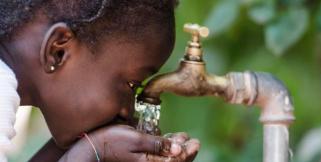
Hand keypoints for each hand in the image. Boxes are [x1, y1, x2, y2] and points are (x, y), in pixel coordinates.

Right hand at [59, 125, 199, 161]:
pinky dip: (164, 147)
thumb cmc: (111, 141)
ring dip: (176, 148)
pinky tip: (168, 139)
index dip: (188, 152)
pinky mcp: (138, 157)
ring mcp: (143, 161)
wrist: (91, 146)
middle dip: (185, 151)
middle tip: (194, 141)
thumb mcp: (136, 139)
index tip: (196, 142)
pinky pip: (156, 154)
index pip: (175, 161)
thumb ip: (157, 144)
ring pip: (165, 157)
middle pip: (172, 161)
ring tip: (183, 137)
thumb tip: (179, 148)